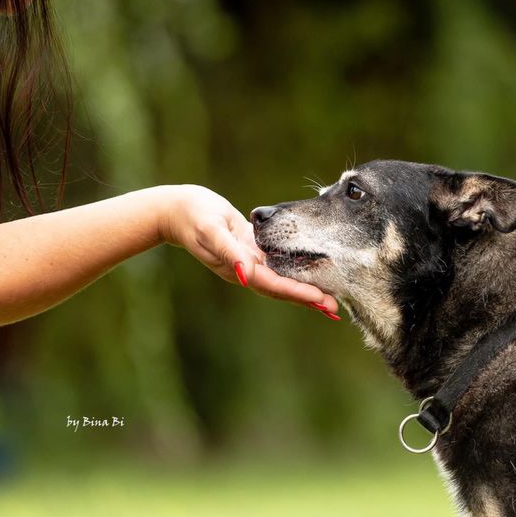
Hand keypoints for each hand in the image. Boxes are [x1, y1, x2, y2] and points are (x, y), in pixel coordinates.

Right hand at [159, 185, 339, 316]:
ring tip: (330, 296)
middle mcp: (248, 269)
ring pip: (284, 279)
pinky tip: (312, 273)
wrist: (179, 210)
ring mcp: (251, 261)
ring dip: (305, 289)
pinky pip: (279, 265)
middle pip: (283, 289)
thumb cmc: (194, 217)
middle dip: (308, 298)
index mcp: (240, 268)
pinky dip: (296, 272)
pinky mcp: (253, 250)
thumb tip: (245, 273)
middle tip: (336, 307)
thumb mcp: (211, 231)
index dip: (298, 293)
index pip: (275, 285)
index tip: (322, 300)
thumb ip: (228, 251)